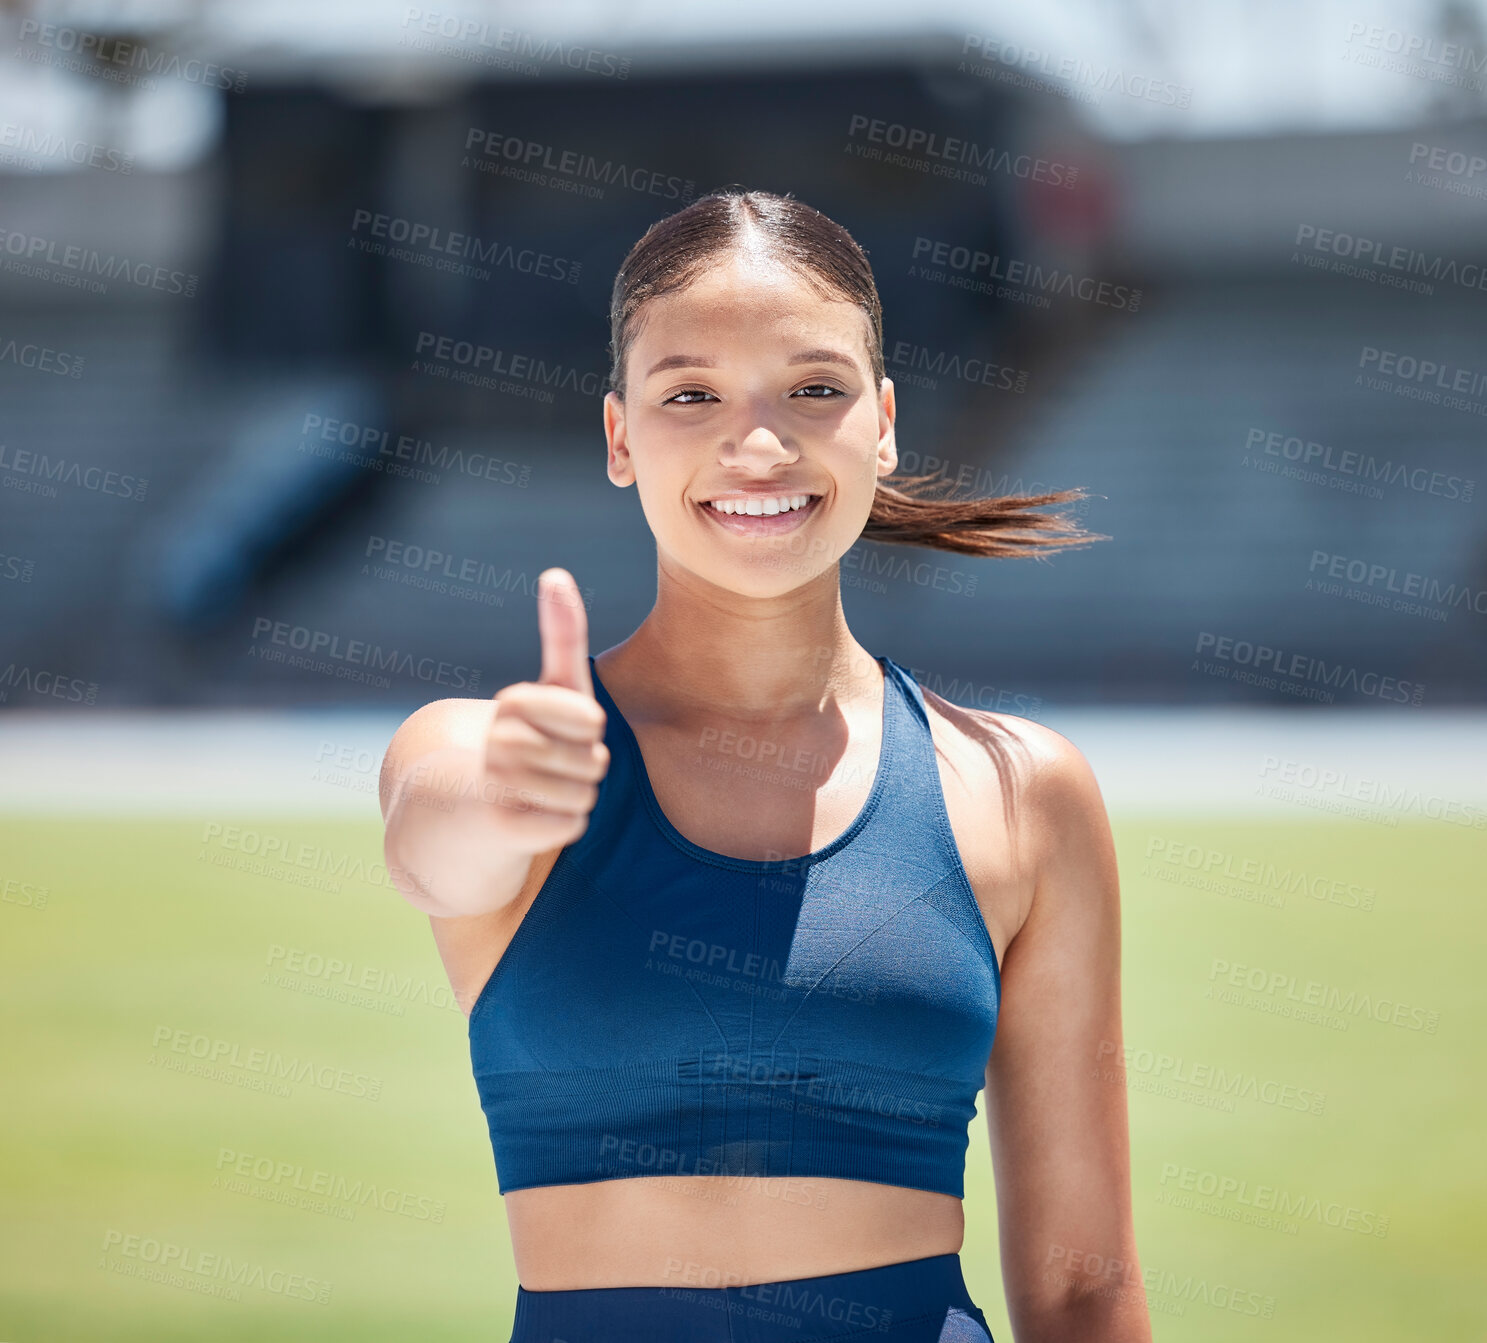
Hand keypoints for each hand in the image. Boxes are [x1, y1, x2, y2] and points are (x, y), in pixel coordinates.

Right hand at [482, 568, 608, 854]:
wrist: (468, 809)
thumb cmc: (526, 740)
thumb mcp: (550, 687)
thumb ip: (561, 634)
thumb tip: (556, 573)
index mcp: (513, 705)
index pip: (590, 720)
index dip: (587, 731)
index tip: (559, 729)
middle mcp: (500, 743)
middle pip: (592, 758)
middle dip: (585, 764)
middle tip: (555, 764)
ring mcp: (498, 785)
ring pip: (584, 794)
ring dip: (576, 795)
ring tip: (546, 789)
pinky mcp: (504, 829)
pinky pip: (571, 825)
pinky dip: (565, 824)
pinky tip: (539, 816)